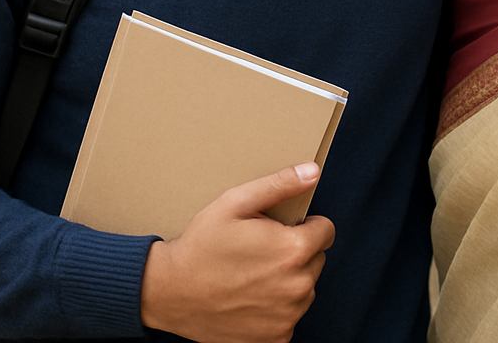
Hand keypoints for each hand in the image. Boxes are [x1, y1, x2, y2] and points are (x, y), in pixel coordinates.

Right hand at [140, 162, 334, 342]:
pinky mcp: (276, 338)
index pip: (327, 230)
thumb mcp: (237, 202)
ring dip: (289, 278)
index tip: (281, 229)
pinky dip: (277, 306)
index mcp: (293, 250)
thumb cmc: (203, 244)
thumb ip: (280, 184)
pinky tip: (251, 296)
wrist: (170, 292)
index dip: (305, 225)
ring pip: (306, 286)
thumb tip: (312, 171)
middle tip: (262, 250)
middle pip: (317, 259)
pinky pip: (291, 314)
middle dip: (297, 251)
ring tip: (254, 272)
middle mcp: (297, 286)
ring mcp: (287, 316)